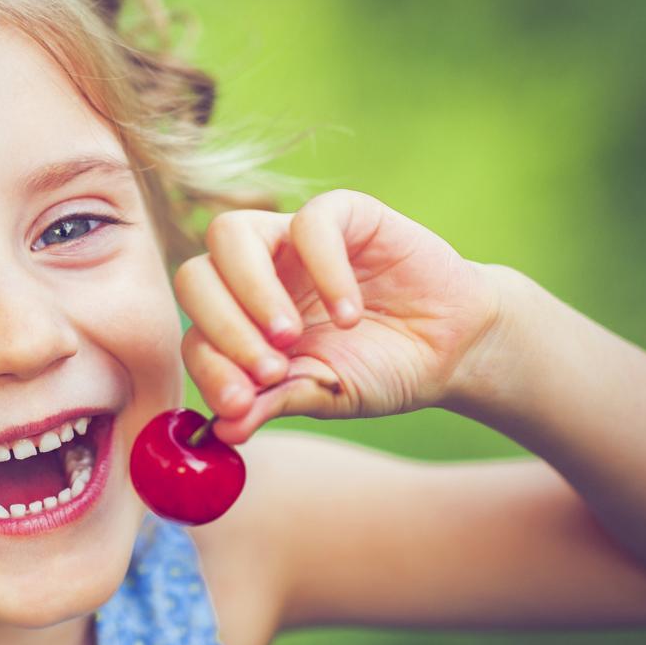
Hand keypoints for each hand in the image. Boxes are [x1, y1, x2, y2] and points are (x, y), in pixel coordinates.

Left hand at [174, 189, 503, 443]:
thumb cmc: (377, 370)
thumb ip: (272, 404)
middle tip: (268, 370)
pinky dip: (322, 269)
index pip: (195, 333)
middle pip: (195, 276)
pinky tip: (347, 315)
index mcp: (238, 319)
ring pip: (230, 234)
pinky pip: (310, 221)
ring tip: (291, 337)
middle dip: (222, 329)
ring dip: (251, 290)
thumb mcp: (322, 395)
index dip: (208, 367)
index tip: (238, 402)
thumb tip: (223, 430)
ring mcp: (291, 239)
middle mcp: (253, 273)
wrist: (451, 348)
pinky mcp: (342, 214)